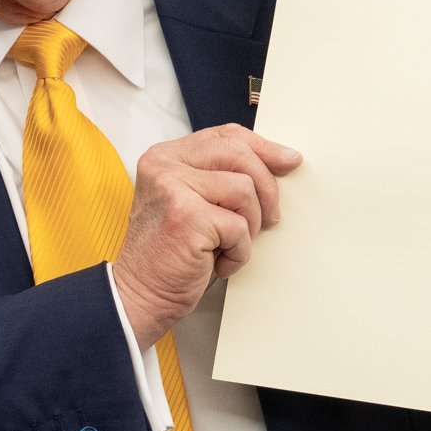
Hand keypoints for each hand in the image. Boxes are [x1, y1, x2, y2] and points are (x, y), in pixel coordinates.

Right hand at [111, 124, 302, 345]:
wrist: (141, 295)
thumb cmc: (172, 253)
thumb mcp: (193, 201)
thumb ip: (221, 176)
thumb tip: (282, 160)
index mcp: (166, 156)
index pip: (226, 135)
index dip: (263, 147)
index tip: (289, 160)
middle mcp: (165, 165)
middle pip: (239, 154)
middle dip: (266, 187)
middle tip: (271, 218)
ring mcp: (173, 187)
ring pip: (244, 189)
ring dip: (250, 225)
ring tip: (229, 245)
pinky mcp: (187, 216)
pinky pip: (239, 226)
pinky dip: (238, 252)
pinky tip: (219, 264)